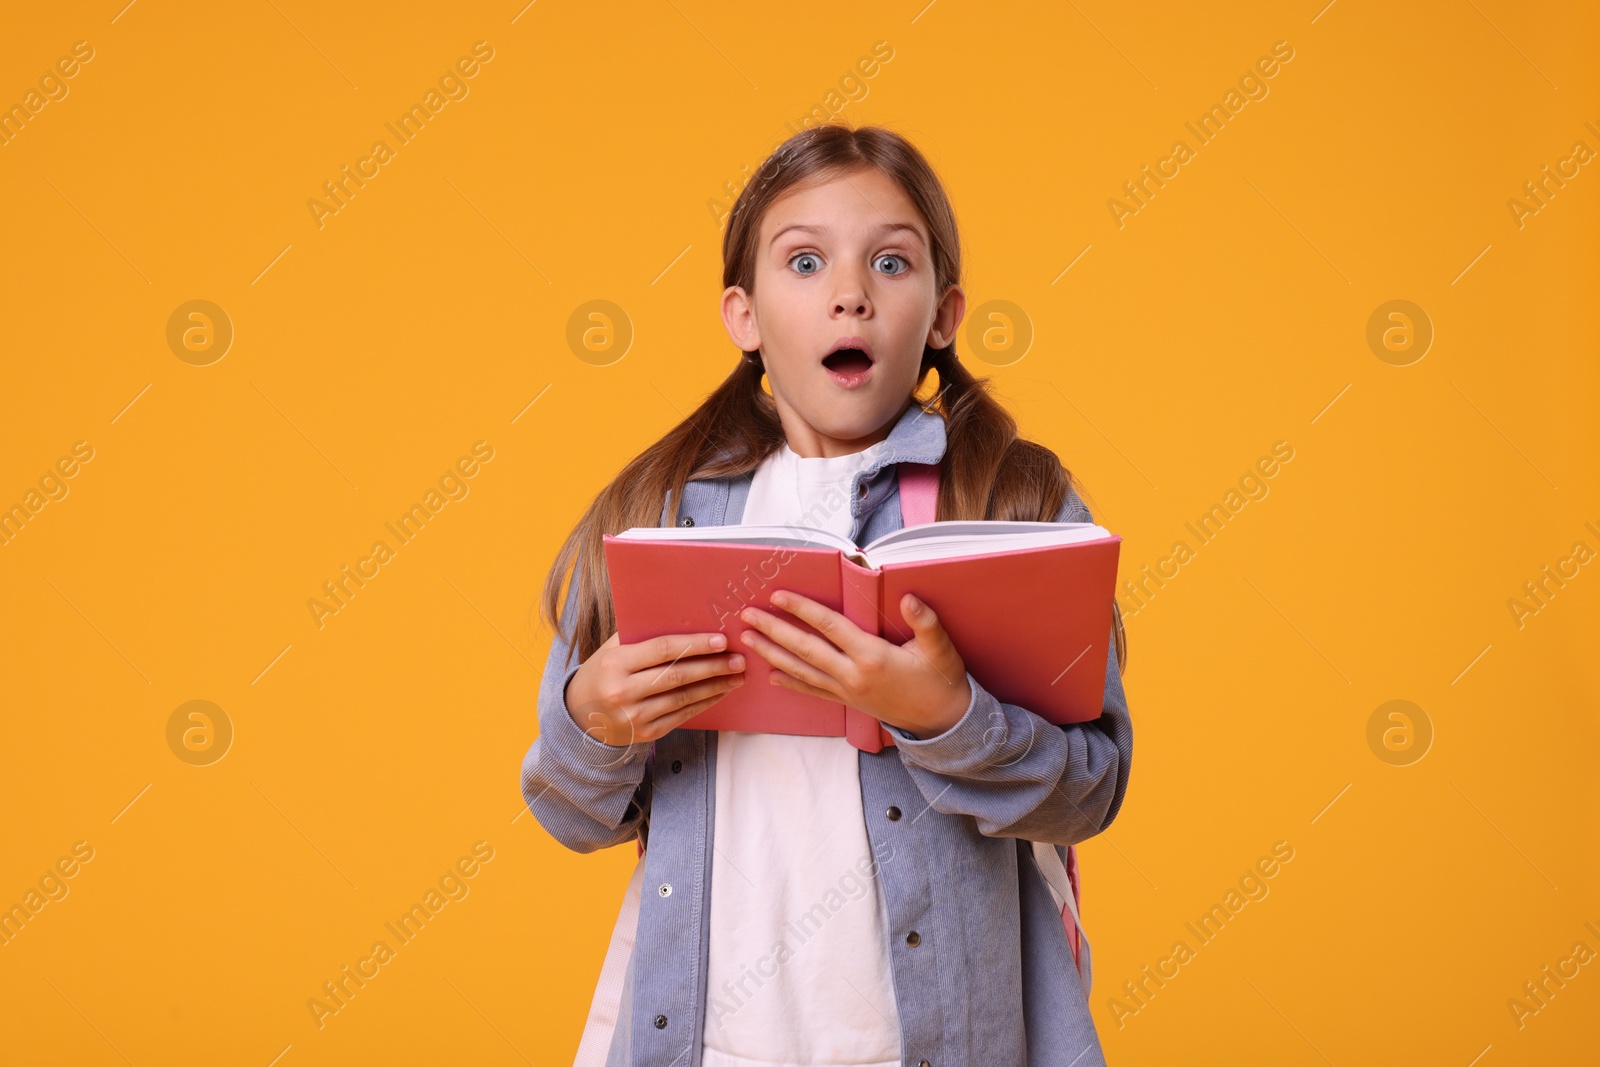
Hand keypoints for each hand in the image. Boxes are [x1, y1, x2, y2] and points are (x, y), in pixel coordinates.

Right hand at [565, 631, 745, 746]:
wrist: (579, 716)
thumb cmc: (603, 672)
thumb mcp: (612, 649)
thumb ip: (641, 635)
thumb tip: (685, 618)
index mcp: (616, 663)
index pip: (663, 650)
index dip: (695, 644)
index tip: (721, 640)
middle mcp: (624, 691)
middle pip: (678, 675)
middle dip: (713, 667)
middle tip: (738, 659)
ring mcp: (635, 716)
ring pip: (684, 698)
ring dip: (715, 686)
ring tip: (736, 676)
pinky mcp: (646, 734)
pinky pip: (682, 716)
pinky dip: (704, 703)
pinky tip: (719, 693)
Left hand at [737, 590, 972, 737]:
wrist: (943, 721)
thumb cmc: (942, 680)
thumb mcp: (940, 648)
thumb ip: (925, 622)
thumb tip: (909, 598)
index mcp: (872, 656)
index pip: (829, 627)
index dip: (802, 610)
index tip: (778, 596)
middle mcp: (853, 675)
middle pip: (805, 648)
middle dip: (774, 630)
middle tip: (748, 615)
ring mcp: (847, 691)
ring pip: (802, 670)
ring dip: (773, 653)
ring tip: (749, 638)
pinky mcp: (848, 701)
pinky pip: (813, 691)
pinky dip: (790, 682)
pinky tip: (771, 675)